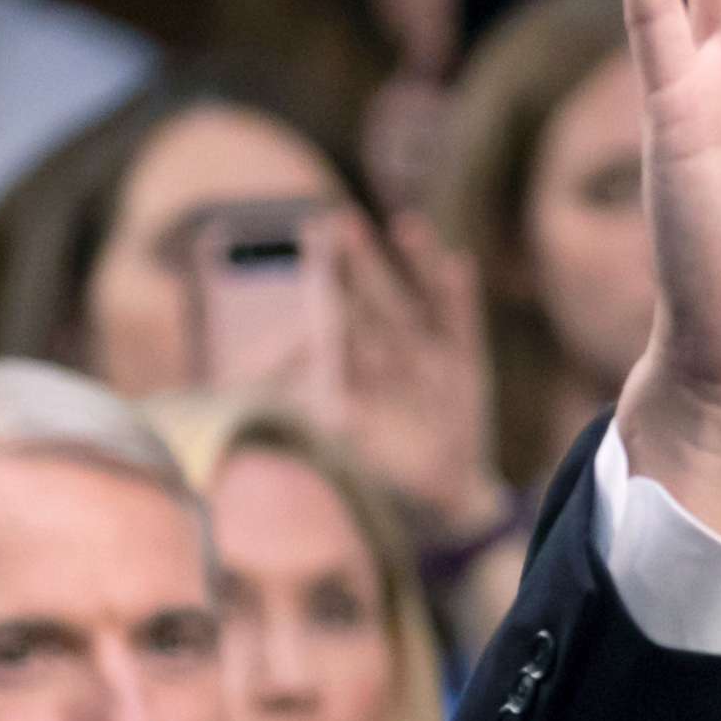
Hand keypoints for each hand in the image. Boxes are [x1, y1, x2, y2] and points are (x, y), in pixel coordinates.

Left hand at [336, 210, 507, 543]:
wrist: (442, 499)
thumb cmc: (386, 475)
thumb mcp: (339, 444)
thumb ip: (306, 412)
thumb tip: (252, 390)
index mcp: (359, 372)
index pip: (338, 318)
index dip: (324, 282)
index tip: (308, 243)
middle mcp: (394, 357)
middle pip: (374, 301)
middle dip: (357, 263)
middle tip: (336, 221)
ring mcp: (432, 360)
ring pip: (419, 305)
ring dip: (414, 264)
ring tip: (406, 225)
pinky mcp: (468, 369)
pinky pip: (462, 327)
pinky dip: (458, 298)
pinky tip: (455, 264)